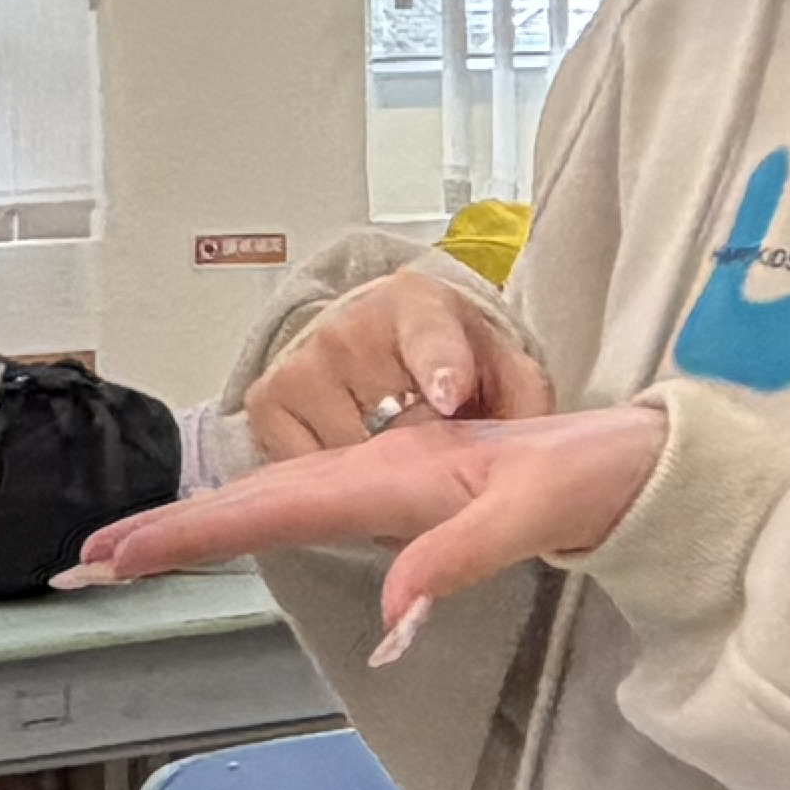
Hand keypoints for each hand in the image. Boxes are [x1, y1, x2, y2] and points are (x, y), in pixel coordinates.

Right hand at [72, 401, 667, 659]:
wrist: (631, 458)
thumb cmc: (588, 477)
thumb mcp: (532, 518)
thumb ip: (458, 561)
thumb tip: (395, 624)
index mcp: (387, 477)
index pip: (266, 509)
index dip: (185, 533)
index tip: (114, 555)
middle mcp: (371, 474)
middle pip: (246, 506)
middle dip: (162, 532)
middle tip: (84, 565)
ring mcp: (380, 485)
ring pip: (265, 505)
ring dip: (190, 528)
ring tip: (122, 555)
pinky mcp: (395, 499)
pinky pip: (300, 512)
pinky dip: (244, 527)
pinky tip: (222, 538)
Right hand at [245, 262, 550, 461]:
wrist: (373, 339)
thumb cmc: (449, 360)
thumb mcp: (500, 369)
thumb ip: (523, 404)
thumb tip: (520, 460)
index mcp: (419, 307)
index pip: (430, 337)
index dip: (441, 367)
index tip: (449, 392)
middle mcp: (351, 328)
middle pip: (393, 425)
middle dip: (422, 459)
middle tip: (439, 464)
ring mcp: (302, 364)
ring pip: (349, 457)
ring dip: (378, 477)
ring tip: (396, 459)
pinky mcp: (266, 402)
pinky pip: (304, 471)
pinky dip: (335, 483)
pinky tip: (356, 461)